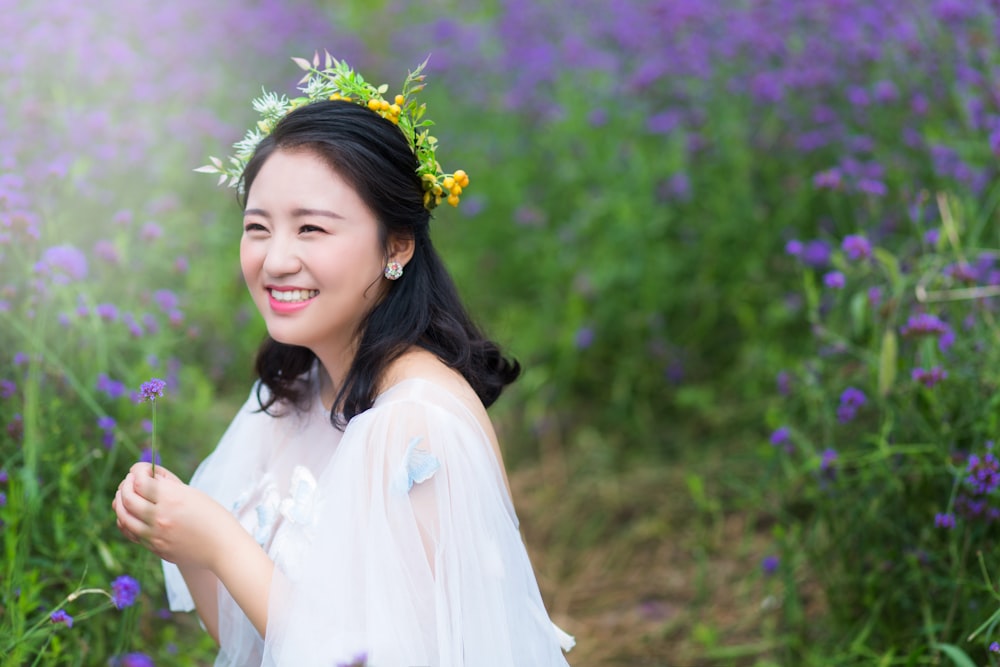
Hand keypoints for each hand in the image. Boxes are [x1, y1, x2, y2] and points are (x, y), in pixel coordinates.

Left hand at [112, 462, 236, 569]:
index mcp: (172, 498)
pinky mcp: (154, 548)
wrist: (223, 548)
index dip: (136, 470)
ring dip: (120, 502)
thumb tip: (148, 475)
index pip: (139, 481)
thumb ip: (168, 484)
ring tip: (125, 495)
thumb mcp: (193, 493)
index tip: (139, 469)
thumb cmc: (213, 517)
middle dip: (125, 485)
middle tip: (130, 480)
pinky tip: (128, 514)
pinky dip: (124, 520)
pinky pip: (129, 532)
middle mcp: (160, 516)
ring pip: (123, 516)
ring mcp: (155, 535)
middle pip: (127, 497)